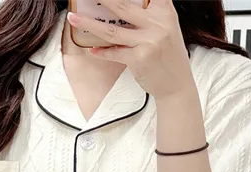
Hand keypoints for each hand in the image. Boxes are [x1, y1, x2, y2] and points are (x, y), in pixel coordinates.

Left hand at [67, 0, 194, 99]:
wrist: (177, 85)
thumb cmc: (168, 56)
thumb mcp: (166, 28)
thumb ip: (149, 15)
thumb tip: (120, 6)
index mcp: (165, 11)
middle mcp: (158, 23)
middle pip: (122, 5)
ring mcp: (148, 41)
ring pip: (111, 31)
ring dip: (88, 24)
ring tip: (74, 18)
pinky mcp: (139, 59)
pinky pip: (114, 52)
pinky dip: (101, 52)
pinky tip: (92, 49)